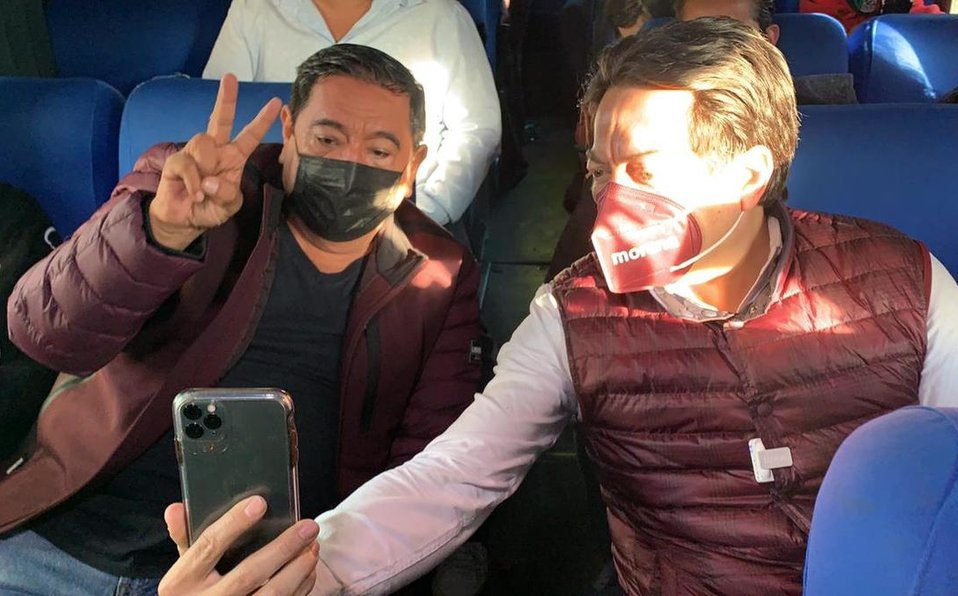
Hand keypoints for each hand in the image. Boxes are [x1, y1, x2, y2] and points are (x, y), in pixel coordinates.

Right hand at [149, 74, 281, 249]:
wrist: (184, 220)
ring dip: (206, 167)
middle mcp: (215, 150)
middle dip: (226, 98)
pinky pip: (187, 164)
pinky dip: (194, 184)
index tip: (276, 102)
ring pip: (203, 141)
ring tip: (204, 190)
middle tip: (230, 77)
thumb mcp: (228, 206)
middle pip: (221, 119)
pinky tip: (196, 195)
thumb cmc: (210, 208)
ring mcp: (195, 153)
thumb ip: (227, 194)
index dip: (262, 120)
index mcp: (234, 157)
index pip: (250, 135)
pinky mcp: (176, 161)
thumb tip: (209, 181)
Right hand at [159, 496, 319, 595]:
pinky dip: (300, 589)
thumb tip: (175, 508)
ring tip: (313, 547)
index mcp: (181, 582)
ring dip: (298, 569)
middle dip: (283, 547)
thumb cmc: (191, 593)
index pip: (209, 545)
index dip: (234, 523)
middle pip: (249, 572)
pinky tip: (308, 571)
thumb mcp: (182, 569)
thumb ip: (184, 538)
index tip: (260, 503)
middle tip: (309, 527)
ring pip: (271, 594)